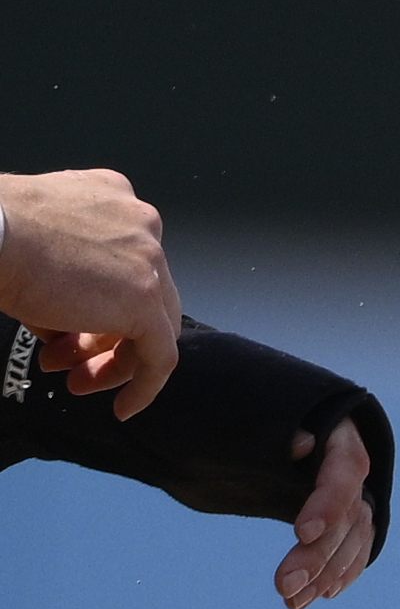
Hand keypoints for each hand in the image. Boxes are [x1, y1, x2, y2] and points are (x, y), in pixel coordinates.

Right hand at [0, 168, 177, 417]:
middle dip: (100, 335)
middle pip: (138, 294)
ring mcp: (149, 258)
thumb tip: (58, 324)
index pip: (120, 264)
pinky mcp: (146, 297)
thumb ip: (58, 277)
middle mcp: (141, 223)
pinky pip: (161, 353)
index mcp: (114, 200)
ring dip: (111, 360)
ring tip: (74, 382)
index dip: (92, 304)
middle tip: (64, 361)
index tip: (63, 331)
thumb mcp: (29, 246)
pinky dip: (145, 383)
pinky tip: (123, 408)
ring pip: (151, 324)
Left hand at [278, 419, 374, 608]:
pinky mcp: (342, 517)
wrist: (268, 422)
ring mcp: (352, 494)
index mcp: (339, 438)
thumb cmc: (255, 419)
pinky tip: (324, 593)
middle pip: (348, 515)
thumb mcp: (260, 420)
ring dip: (327, 573)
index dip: (329, 504)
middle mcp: (353, 470)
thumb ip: (280, 430)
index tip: (301, 533)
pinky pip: (355, 547)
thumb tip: (304, 444)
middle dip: (320, 555)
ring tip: (293, 602)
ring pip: (353, 538)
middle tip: (284, 586)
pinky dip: (342, 572)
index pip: (344, 473)